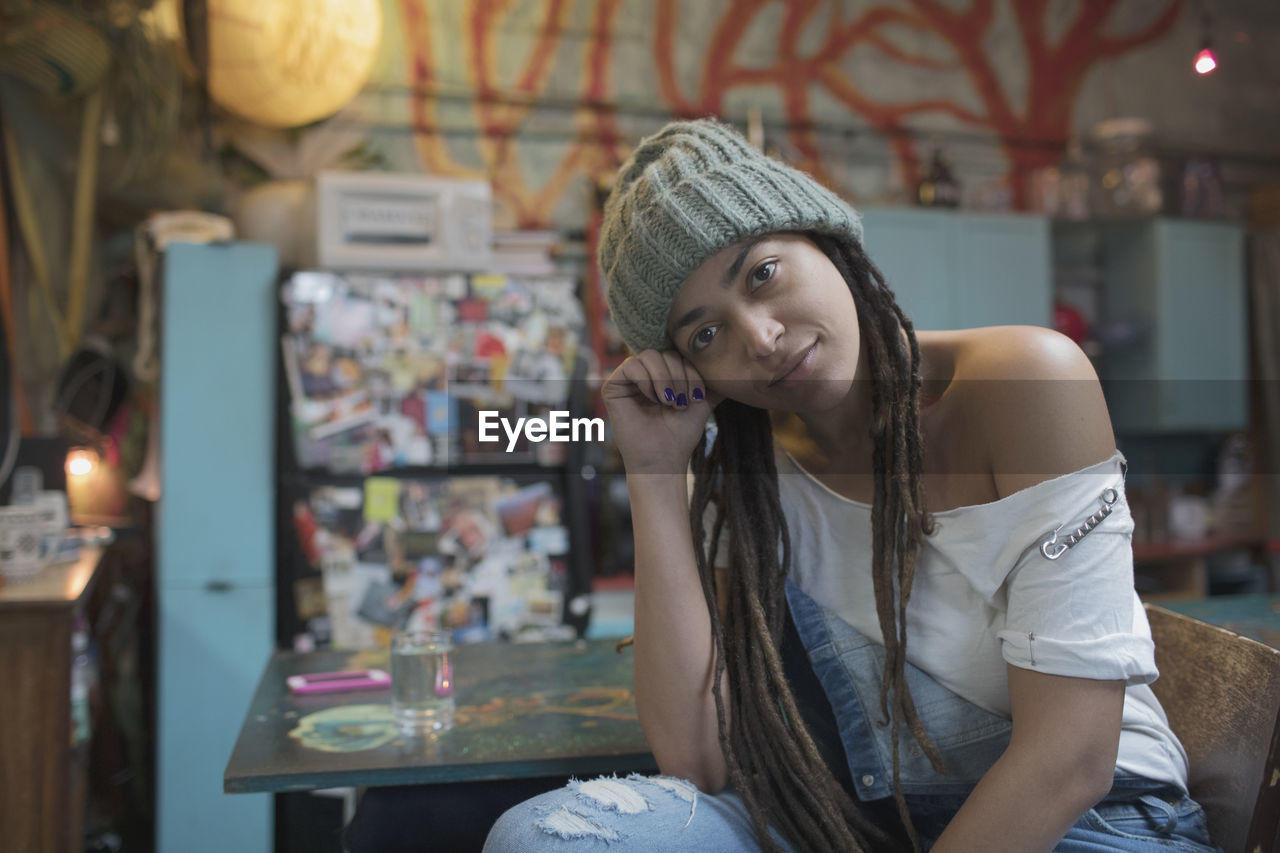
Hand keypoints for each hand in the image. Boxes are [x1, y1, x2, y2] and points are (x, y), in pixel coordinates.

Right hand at [603, 350, 722, 474]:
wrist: (664, 458)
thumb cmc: (680, 434)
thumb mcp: (702, 401)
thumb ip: (714, 383)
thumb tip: (738, 371)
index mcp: (663, 373)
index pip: (679, 353)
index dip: (691, 369)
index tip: (698, 396)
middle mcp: (644, 373)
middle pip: (665, 352)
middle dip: (680, 376)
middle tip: (683, 402)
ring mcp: (628, 379)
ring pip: (649, 356)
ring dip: (666, 379)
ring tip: (670, 403)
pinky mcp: (613, 386)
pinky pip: (632, 365)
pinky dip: (647, 381)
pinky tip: (654, 399)